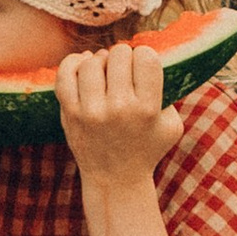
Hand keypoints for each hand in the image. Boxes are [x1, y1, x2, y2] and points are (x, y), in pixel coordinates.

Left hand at [56, 40, 179, 188]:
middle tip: (122, 68)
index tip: (141, 66)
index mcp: (148, 109)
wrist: (115, 180)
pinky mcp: (70, 113)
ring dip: (100, 60)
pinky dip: (73, 63)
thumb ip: (170, 94)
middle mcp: (119, 108)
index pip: (146, 57)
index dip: (144, 55)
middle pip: (119, 55)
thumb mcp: (171, 125)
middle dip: (123, 56)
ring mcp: (91, 111)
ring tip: (104, 69)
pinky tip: (82, 65)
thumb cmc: (147, 149)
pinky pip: (65, 75)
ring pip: (92, 62)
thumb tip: (148, 59)